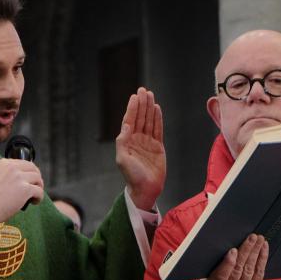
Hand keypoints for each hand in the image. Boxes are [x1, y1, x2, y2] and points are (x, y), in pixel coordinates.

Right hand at [0, 159, 43, 227]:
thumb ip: (8, 176)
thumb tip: (22, 182)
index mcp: (4, 163)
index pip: (23, 163)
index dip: (29, 172)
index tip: (29, 180)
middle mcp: (12, 167)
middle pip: (33, 168)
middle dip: (37, 178)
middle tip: (36, 187)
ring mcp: (19, 177)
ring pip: (38, 179)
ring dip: (38, 187)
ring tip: (34, 197)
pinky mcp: (25, 189)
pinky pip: (39, 191)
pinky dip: (39, 198)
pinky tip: (34, 202)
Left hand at [116, 87, 165, 210]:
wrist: (145, 189)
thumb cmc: (132, 176)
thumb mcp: (122, 159)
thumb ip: (122, 141)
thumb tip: (126, 125)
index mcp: (127, 141)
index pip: (130, 120)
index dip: (132, 108)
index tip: (135, 96)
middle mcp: (137, 139)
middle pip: (140, 117)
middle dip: (141, 104)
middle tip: (143, 90)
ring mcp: (148, 142)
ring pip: (149, 121)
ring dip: (149, 108)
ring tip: (151, 95)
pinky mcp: (158, 146)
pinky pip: (158, 129)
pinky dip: (158, 119)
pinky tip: (157, 109)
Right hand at [200, 234, 267, 279]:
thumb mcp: (206, 276)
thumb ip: (213, 265)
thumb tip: (225, 247)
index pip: (221, 276)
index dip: (228, 263)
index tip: (233, 250)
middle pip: (239, 270)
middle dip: (246, 251)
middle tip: (252, 237)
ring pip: (250, 270)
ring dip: (256, 253)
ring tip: (259, 240)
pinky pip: (259, 274)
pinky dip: (262, 260)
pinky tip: (263, 249)